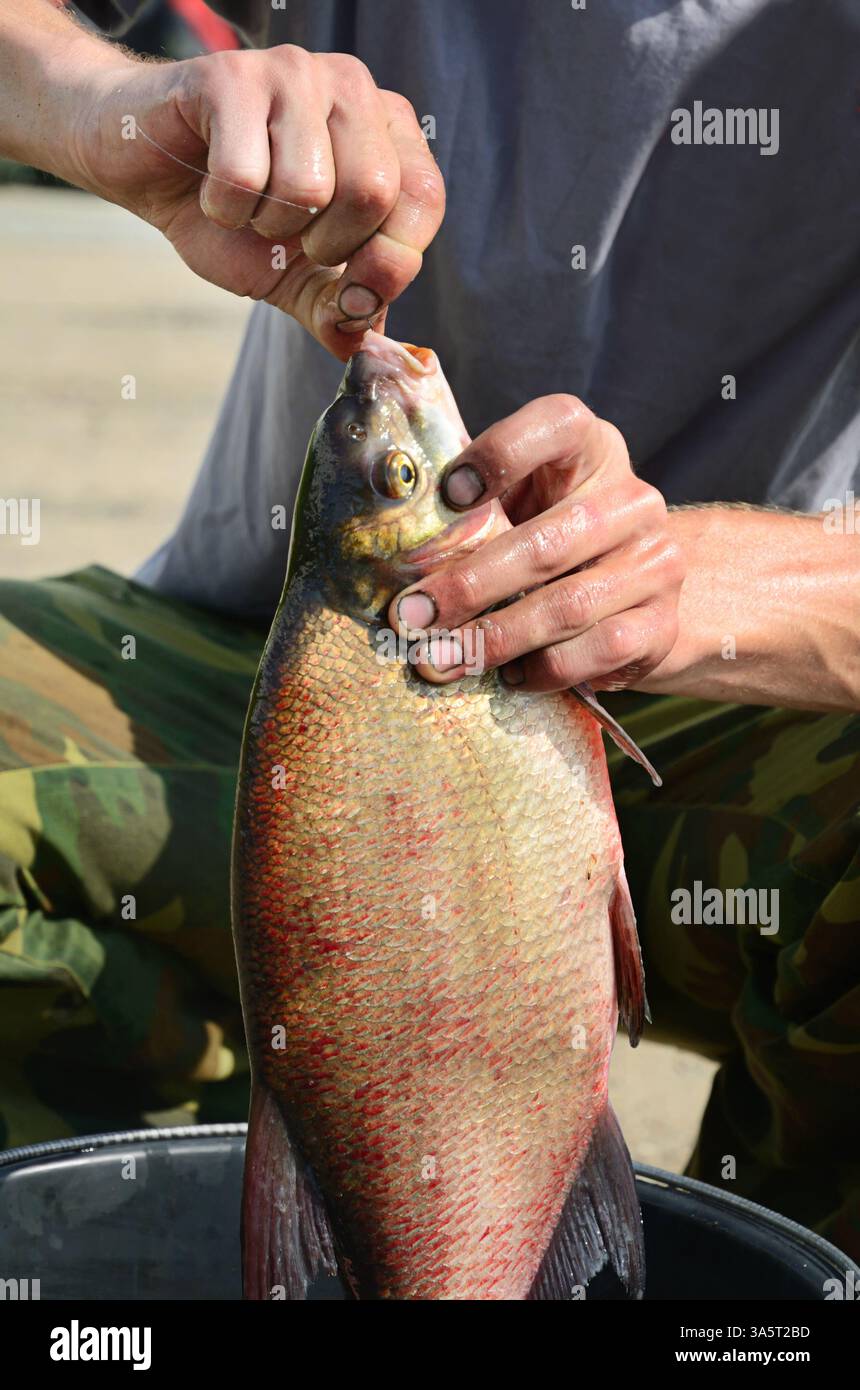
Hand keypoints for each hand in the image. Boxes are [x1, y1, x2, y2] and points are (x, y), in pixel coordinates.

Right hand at [72, 46, 444, 357]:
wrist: (144, 171)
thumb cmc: (233, 215)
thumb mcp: (296, 277)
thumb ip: (339, 310)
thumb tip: (366, 347)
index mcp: (387, 129)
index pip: (424, 198)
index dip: (392, 263)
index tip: (352, 292)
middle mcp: (351, 87)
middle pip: (372, 192)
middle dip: (324, 246)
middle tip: (285, 235)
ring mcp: (292, 72)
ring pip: (307, 188)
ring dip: (265, 224)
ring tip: (246, 204)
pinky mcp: (231, 76)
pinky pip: (243, 176)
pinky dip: (222, 208)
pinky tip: (210, 187)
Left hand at [389, 395, 684, 690]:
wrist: (636, 593)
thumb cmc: (549, 536)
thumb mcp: (518, 503)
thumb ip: (471, 505)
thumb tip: (388, 533)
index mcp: (591, 449)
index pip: (558, 424)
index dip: (503, 452)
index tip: (449, 494)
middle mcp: (632, 500)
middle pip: (549, 541)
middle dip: (470, 585)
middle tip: (411, 616)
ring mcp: (656, 563)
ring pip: (568, 605)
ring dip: (495, 638)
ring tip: (440, 659)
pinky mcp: (662, 623)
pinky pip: (597, 650)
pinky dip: (544, 669)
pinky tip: (507, 677)